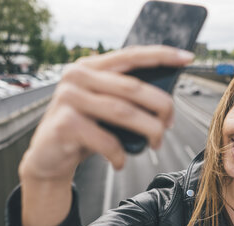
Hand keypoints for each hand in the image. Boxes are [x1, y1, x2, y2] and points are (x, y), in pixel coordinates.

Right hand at [19, 45, 194, 182]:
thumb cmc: (82, 130)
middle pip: (133, 87)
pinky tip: (120, 161)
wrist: (48, 157)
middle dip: (161, 107)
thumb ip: (123, 96)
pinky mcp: (65, 124)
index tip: (186, 58)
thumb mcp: (102, 107)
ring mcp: (68, 98)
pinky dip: (120, 154)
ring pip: (124, 112)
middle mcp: (77, 76)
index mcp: (89, 66)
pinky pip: (106, 140)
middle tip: (169, 124)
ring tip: (155, 143)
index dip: (161, 55)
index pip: (130, 55)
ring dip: (149, 130)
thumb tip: (165, 102)